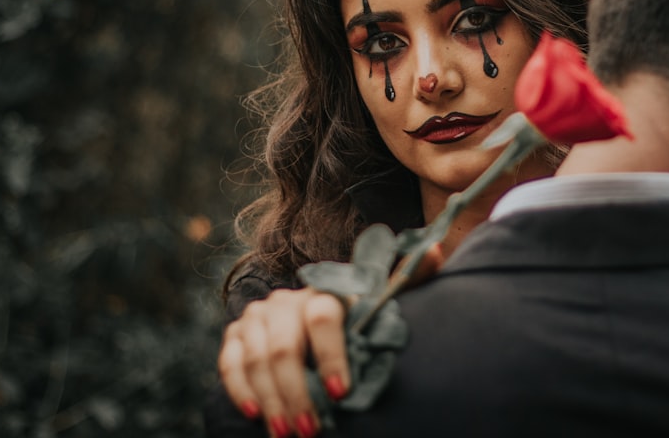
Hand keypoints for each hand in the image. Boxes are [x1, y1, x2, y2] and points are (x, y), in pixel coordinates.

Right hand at [217, 243, 443, 436]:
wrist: (318, 327)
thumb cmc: (359, 323)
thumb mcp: (384, 303)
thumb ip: (410, 279)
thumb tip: (439, 249)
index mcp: (326, 291)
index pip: (323, 316)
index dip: (331, 356)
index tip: (341, 393)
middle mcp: (286, 300)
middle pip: (285, 347)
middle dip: (298, 393)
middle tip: (312, 430)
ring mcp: (257, 318)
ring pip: (256, 360)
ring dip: (272, 401)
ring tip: (289, 434)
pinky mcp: (234, 337)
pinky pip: (229, 364)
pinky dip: (240, 391)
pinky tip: (256, 416)